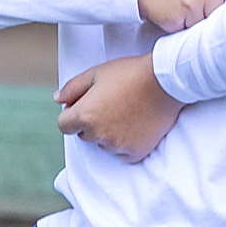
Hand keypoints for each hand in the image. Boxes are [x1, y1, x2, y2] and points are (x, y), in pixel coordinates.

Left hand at [57, 51, 183, 162]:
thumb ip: (72, 88)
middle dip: (91, 123)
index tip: (85, 105)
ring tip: (126, 112)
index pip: (64, 125)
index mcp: (85, 115)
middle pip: (84, 135)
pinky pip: (122, 154)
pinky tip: (135, 125)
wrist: (168, 80)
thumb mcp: (96, 73)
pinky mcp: (136, 152)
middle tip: (111, 104)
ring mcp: (117, 145)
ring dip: (108, 133)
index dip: (72, 114)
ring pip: (103, 144)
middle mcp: (98, 135)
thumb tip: (58, 100)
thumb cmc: (130, 73)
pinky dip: (125, 143)